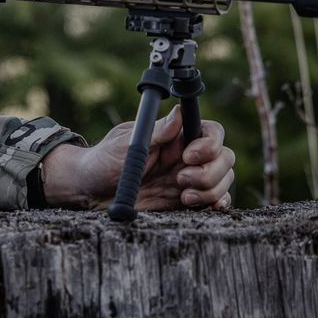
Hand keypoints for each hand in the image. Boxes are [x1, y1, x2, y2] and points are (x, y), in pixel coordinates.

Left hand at [40, 107, 235, 211]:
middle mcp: (188, 155)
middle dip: (210, 171)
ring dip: (210, 189)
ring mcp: (191, 178)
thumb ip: (155, 132)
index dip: (209, 143)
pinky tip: (202, 205)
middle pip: (224, 157)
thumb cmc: (105, 160)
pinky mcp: (189, 200)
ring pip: (223, 179)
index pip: (211, 131)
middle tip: (181, 180)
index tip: (187, 156)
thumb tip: (178, 112)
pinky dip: (218, 203)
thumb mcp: (126, 143)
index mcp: (176, 136)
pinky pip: (216, 200)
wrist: (93, 192)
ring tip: (182, 196)